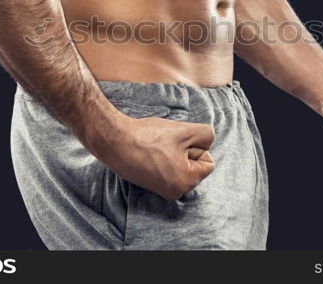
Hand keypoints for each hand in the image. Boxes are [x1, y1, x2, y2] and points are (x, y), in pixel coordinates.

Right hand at [98, 116, 215, 200]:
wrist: (114, 141)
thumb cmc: (148, 137)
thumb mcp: (185, 131)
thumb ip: (206, 135)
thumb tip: (207, 142)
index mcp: (186, 183)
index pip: (208, 161)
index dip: (195, 147)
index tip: (176, 144)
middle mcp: (175, 192)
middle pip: (195, 164)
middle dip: (185, 151)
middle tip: (164, 145)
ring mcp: (162, 190)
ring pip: (181, 164)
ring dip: (173, 152)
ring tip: (156, 148)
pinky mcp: (151, 183)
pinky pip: (168, 168)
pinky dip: (162, 158)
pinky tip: (149, 152)